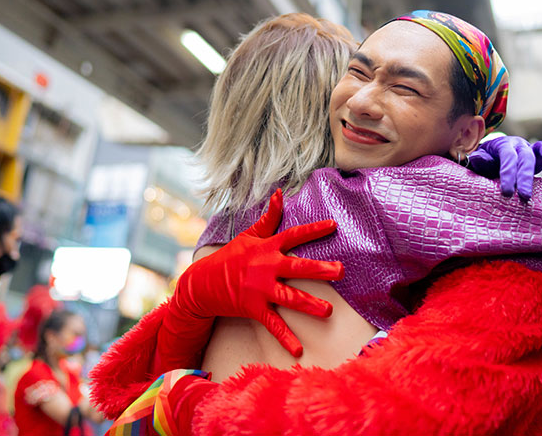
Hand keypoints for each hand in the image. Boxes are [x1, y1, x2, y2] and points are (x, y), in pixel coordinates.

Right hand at [163, 189, 341, 359]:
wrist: (201, 284)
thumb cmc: (229, 257)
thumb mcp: (248, 235)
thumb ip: (268, 218)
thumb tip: (280, 193)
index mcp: (267, 248)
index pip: (294, 235)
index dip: (314, 229)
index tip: (333, 225)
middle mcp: (266, 267)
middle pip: (297, 267)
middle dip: (320, 269)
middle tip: (340, 271)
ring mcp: (259, 289)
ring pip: (289, 297)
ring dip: (309, 304)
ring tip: (328, 311)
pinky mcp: (253, 308)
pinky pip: (272, 324)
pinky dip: (285, 337)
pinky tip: (298, 349)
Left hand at [468, 135, 541, 199]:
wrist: (492, 156)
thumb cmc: (486, 163)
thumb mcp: (480, 163)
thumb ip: (480, 161)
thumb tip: (476, 159)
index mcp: (502, 146)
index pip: (507, 158)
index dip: (508, 174)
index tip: (507, 193)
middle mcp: (517, 145)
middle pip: (524, 157)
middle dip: (525, 176)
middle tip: (525, 196)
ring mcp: (530, 148)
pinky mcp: (539, 155)